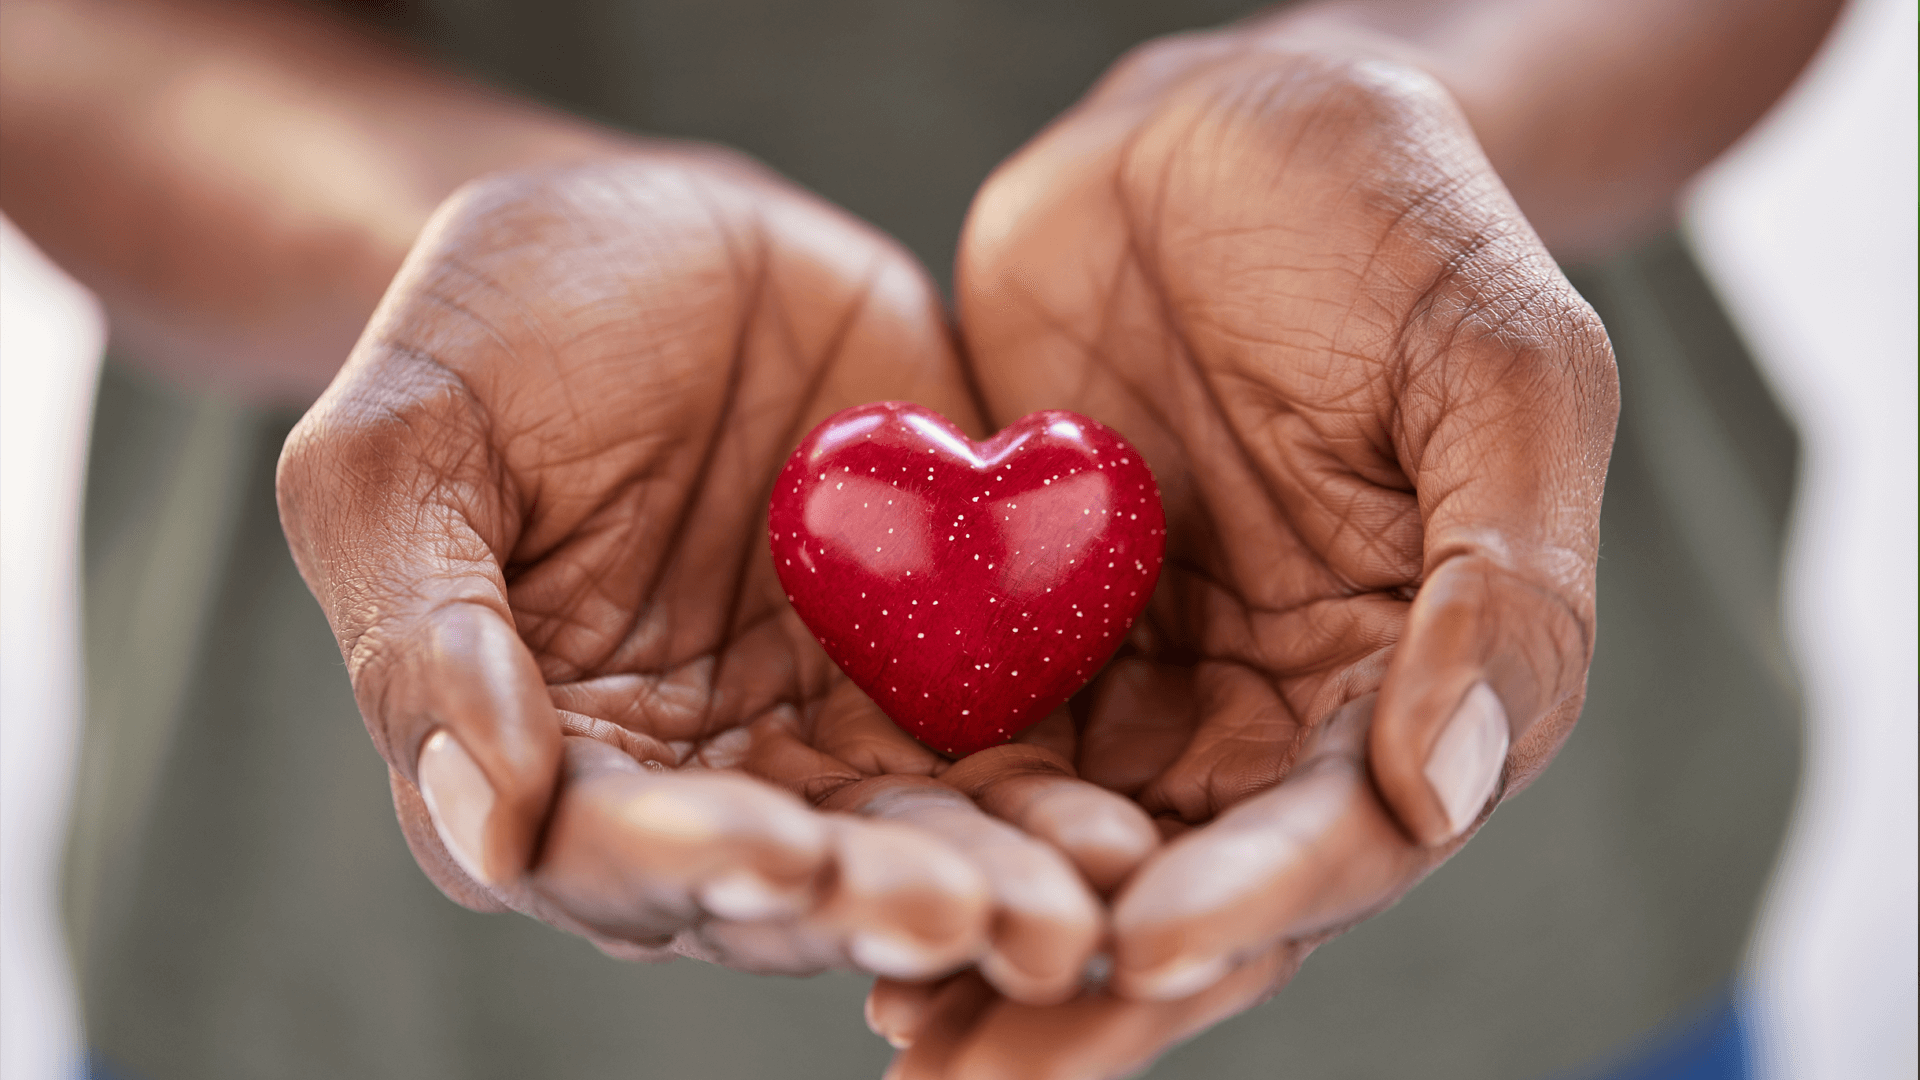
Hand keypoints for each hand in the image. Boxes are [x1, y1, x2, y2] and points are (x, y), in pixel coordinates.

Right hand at [275, 146, 1146, 1001]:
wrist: (654, 237)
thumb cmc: (491, 331)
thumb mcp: (398, 448)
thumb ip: (423, 634)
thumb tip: (483, 827)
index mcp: (536, 757)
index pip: (601, 850)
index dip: (682, 862)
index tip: (771, 850)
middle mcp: (688, 782)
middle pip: (779, 883)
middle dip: (871, 901)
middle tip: (966, 915)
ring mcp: (818, 736)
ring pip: (908, 845)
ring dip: (991, 888)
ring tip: (1071, 907)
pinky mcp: (933, 676)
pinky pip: (1003, 755)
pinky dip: (1058, 801)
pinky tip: (1123, 832)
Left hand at [878, 27, 1618, 1074]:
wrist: (1233, 124)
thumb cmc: (1401, 220)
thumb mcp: (1500, 364)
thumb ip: (1506, 575)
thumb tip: (1446, 786)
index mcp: (1425, 678)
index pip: (1347, 831)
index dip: (1257, 899)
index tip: (1143, 946)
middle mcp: (1288, 712)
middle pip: (1203, 890)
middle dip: (1098, 987)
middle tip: (980, 1075)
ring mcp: (1162, 681)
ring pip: (1084, 853)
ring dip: (997, 944)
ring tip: (898, 1028)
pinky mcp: (1045, 633)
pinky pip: (987, 753)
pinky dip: (932, 829)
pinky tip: (845, 882)